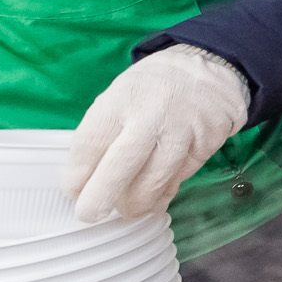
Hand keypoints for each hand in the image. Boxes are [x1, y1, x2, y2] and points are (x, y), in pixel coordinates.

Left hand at [64, 44, 249, 224]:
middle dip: (102, 195)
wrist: (209, 68)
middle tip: (89, 214)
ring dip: (137, 202)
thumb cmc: (152, 89)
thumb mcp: (120, 95)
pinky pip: (180, 177)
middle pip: (123, 163)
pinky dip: (163, 193)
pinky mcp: (206, 143)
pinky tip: (153, 201)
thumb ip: (105, 132)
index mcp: (122, 98)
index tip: (73, 191)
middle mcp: (152, 114)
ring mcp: (183, 130)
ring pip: (156, 178)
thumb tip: (87, 179)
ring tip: (126, 211)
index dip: (79, 174)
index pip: (93, 142)